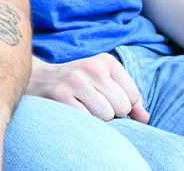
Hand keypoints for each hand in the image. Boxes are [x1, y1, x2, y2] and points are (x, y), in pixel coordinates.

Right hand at [25, 53, 148, 121]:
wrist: (38, 79)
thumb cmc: (78, 84)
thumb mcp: (104, 82)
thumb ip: (128, 98)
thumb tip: (145, 118)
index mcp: (106, 61)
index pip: (133, 95)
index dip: (125, 106)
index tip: (109, 102)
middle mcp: (93, 67)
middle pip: (122, 106)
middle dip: (113, 114)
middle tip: (96, 107)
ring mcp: (76, 80)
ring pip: (106, 114)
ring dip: (97, 120)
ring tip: (85, 109)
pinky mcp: (61, 95)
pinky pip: (86, 120)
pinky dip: (84, 123)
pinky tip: (75, 113)